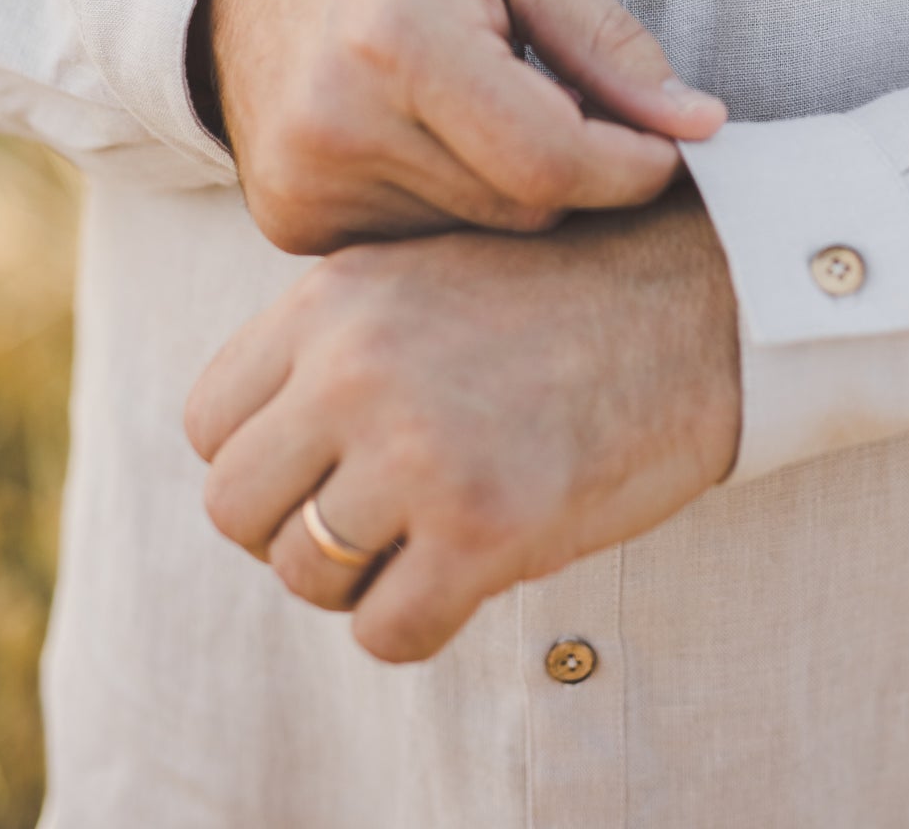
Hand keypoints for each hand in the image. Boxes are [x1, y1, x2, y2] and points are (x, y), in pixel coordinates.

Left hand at [185, 188, 741, 662]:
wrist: (700, 306)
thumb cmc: (562, 300)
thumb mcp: (421, 277)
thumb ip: (330, 346)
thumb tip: (248, 454)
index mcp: (335, 298)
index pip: (209, 423)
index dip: (262, 461)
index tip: (324, 467)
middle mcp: (358, 366)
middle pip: (234, 508)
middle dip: (293, 530)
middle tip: (370, 521)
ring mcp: (419, 448)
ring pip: (303, 576)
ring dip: (359, 579)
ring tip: (428, 538)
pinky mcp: (486, 528)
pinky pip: (385, 630)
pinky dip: (419, 621)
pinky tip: (472, 573)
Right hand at [209, 0, 725, 250]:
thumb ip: (605, 39)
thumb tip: (700, 125)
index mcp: (398, 40)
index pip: (551, 159)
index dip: (631, 165)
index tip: (668, 143)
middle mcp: (338, 125)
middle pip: (523, 204)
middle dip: (575, 169)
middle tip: (571, 103)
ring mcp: (305, 186)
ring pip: (480, 236)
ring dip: (511, 187)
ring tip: (486, 106)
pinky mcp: (290, 224)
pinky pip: (422, 245)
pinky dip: (453, 203)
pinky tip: (432, 140)